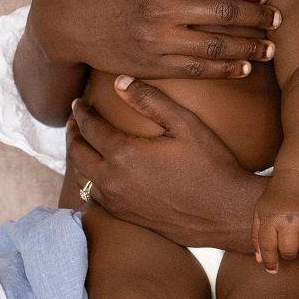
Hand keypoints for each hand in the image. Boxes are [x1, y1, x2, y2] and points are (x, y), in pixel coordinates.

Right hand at [31, 0, 279, 80]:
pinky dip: (225, 69)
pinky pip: (197, 70)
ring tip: (269, 48)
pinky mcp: (151, 65)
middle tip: (277, 19)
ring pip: (216, 45)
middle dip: (257, 16)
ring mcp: (156, 39)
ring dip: (249, 46)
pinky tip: (243, 68)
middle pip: (224, 13)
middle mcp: (161, 7)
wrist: (65, 20)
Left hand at [66, 78, 261, 250]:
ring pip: (82, 178)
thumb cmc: (210, 165)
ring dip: (78, 157)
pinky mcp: (126, 217)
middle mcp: (113, 181)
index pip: (90, 128)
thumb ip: (150, 100)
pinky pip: (94, 196)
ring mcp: (118, 202)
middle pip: (78, 153)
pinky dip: (89, 180)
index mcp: (124, 154)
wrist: (225, 213)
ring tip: (82, 143)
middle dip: (73, 133)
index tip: (78, 103)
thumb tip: (120, 81)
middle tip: (74, 120)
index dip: (81, 113)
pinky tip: (98, 172)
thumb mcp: (185, 124)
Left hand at [252, 170, 298, 273]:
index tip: (273, 268)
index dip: (270, 263)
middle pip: (289, 253)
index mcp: (271, 218)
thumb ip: (257, 237)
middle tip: (291, 246)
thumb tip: (261, 262)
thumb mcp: (260, 212)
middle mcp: (291, 220)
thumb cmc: (277, 197)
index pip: (269, 249)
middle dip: (289, 254)